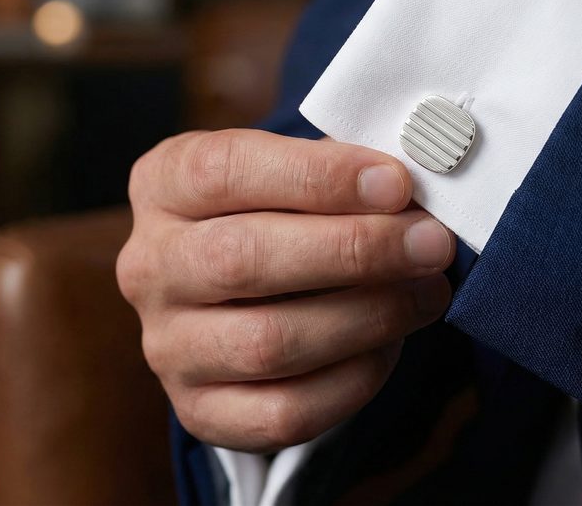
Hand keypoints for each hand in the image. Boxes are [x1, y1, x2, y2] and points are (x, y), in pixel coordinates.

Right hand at [120, 129, 454, 450]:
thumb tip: (408, 192)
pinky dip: (352, 380)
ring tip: (427, 291)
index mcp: (165, 184)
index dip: (319, 177)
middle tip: (431, 243)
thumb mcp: (291, 168)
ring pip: (267, 343)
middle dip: (355, 250)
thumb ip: (340, 172)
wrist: (240, 288)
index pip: (228, 172)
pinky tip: (391, 344)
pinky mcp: (200, 411)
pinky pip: (283, 413)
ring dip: (367, 317)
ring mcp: (168, 346)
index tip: (396, 184)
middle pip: (243, 260)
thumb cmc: (278, 210)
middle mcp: (151, 266)